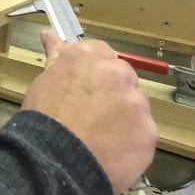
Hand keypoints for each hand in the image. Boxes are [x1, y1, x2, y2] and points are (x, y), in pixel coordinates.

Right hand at [22, 32, 157, 193]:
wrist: (55, 159)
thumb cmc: (45, 118)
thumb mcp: (45, 80)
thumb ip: (55, 56)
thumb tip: (48, 35)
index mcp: (88, 56)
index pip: (100, 52)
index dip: (93, 70)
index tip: (86, 84)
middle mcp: (116, 72)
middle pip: (122, 76)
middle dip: (111, 90)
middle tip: (92, 111)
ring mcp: (136, 102)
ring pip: (135, 104)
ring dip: (123, 114)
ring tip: (101, 133)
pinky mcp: (149, 130)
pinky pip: (143, 131)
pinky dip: (131, 138)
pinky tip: (111, 148)